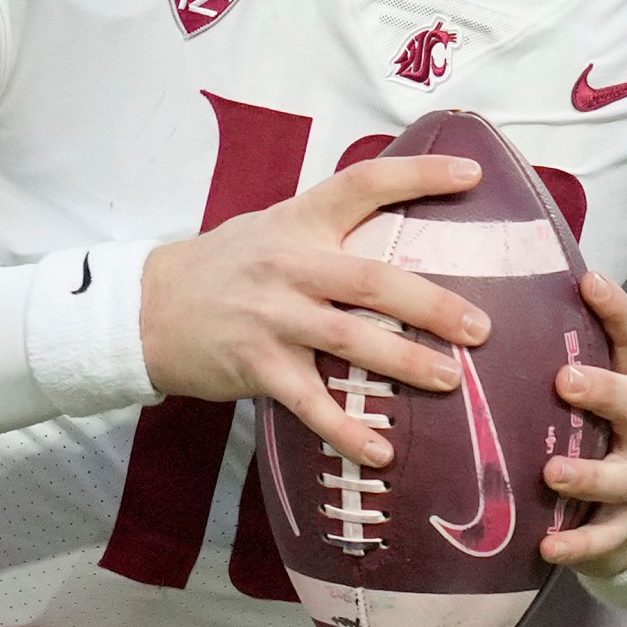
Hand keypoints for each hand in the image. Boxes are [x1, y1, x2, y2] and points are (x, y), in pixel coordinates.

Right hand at [139, 154, 491, 468]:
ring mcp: (272, 319)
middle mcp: (289, 267)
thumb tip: (398, 232)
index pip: (363, 185)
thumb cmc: (221, 268)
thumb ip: (326, 231)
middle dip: (431, 304)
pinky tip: (380, 451)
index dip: (418, 176)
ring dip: (405, 363)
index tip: (471, 174)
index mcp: (298, 222)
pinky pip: (310, 403)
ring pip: (350, 341)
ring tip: (450, 380)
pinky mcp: (256, 367)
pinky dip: (346, 429)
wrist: (146, 309)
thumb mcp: (270, 230)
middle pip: (371, 281)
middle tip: (480, 327)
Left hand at [538, 267, 626, 571]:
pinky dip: (578, 545)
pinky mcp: (625, 530)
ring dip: (588, 474)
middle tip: (564, 380)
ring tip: (552, 472)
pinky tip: (549, 546)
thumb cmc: (590, 445)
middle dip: (603, 390)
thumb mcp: (581, 404)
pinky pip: (604, 539)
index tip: (588, 280)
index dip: (616, 308)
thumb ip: (549, 366)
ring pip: (622, 477)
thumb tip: (478, 310)